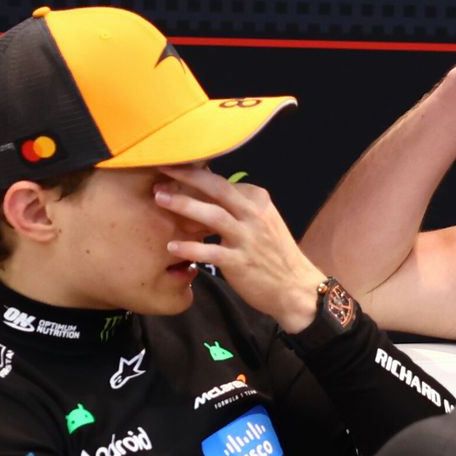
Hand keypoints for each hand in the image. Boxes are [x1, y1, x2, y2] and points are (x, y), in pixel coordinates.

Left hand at [156, 166, 323, 332]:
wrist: (296, 288)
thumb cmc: (274, 255)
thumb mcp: (262, 223)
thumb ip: (239, 209)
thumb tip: (208, 196)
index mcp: (258, 201)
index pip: (224, 182)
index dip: (197, 175)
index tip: (175, 170)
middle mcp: (254, 215)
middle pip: (218, 188)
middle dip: (189, 176)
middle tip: (162, 168)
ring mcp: (248, 238)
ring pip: (213, 215)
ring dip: (184, 205)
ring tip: (159, 198)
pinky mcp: (241, 262)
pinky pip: (211, 251)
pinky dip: (190, 247)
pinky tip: (171, 246)